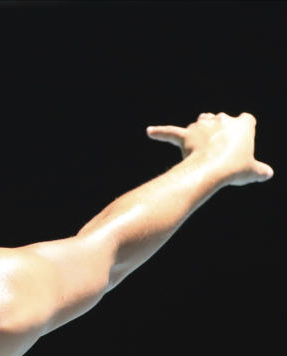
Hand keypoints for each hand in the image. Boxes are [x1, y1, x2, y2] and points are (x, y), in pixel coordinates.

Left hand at [147, 112, 273, 185]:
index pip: (246, 120)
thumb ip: (259, 170)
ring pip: (200, 122)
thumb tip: (267, 174)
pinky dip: (160, 132)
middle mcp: (222, 120)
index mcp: (243, 125)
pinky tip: (150, 132)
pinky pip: (170, 132)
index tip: (241, 141)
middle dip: (220, 129)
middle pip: (221, 118)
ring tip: (200, 143)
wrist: (212, 169)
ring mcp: (203, 125)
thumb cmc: (235, 168)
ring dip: (199, 129)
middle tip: (220, 147)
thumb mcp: (252, 171)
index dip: (244, 128)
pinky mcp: (186, 134)